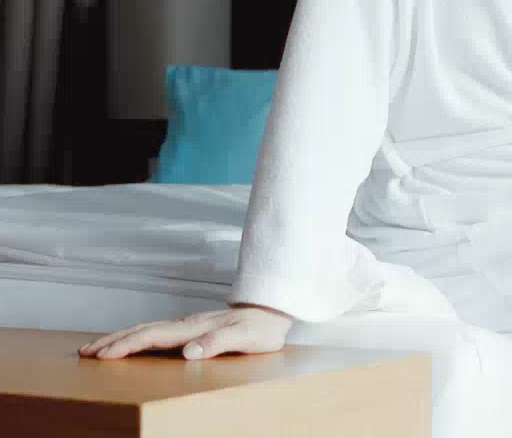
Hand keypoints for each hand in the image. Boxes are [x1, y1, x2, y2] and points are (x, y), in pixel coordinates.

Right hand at [78, 304, 293, 359]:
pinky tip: (129, 344)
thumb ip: (217, 343)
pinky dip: (136, 338)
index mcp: (193, 328)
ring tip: (96, 348)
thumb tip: (187, 353)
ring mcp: (186, 325)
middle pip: (142, 331)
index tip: (103, 354)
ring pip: (146, 330)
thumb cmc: (260, 329)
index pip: (152, 336)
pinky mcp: (190, 329)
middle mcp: (185, 325)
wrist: (272, 310)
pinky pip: (155, 333)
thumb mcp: (244, 338)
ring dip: (120, 339)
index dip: (127, 345)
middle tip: (85, 353)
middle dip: (113, 342)